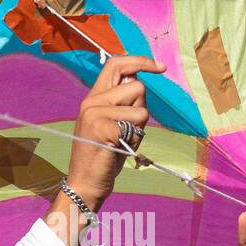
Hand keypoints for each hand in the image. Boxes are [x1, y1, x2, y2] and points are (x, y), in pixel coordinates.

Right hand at [62, 55, 163, 211]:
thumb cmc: (102, 156)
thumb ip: (121, 102)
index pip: (116, 64)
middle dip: (141, 108)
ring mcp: (95, 113)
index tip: (160, 67)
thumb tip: (139, 77)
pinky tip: (121, 148)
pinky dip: (136, 138)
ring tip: (122, 141)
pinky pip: (137, 124)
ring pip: (141, 107)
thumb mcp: (110, 123)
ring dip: (140, 127)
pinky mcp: (104, 127)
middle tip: (127, 130)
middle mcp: (91, 101)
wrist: (85, 183)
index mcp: (92, 97)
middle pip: (137, 86)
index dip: (140, 61)